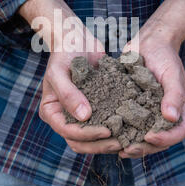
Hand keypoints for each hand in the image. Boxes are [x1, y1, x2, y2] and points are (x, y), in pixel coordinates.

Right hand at [19, 0, 121, 153]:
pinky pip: (105, 123)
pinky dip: (117, 128)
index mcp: (52, 112)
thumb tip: (84, 117)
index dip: (87, 135)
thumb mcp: (59, 71)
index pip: (68, 132)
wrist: (77, 40)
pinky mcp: (96, 108)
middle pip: (80, 142)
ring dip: (109, 141)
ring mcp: (81, 114)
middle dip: (100, 145)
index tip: (106, 131)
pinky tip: (133, 126)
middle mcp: (65, 117)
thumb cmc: (64, 53)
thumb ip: (68, 94)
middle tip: (121, 142)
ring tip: (128, 138)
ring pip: (93, 138)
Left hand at [118, 0, 184, 157]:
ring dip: (132, 145)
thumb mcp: (171, 73)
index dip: (166, 139)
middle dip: (145, 148)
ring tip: (116, 148)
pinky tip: (109, 136)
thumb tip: (171, 117)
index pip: (179, 132)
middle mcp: (168, 116)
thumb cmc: (164, 56)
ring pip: (144, 137)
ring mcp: (151, 114)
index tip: (150, 136)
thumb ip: (174, 94)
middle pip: (160, 141)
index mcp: (183, 109)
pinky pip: (131, 126)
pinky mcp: (136, 110)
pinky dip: (122, 133)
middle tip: (127, 150)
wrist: (148, 44)